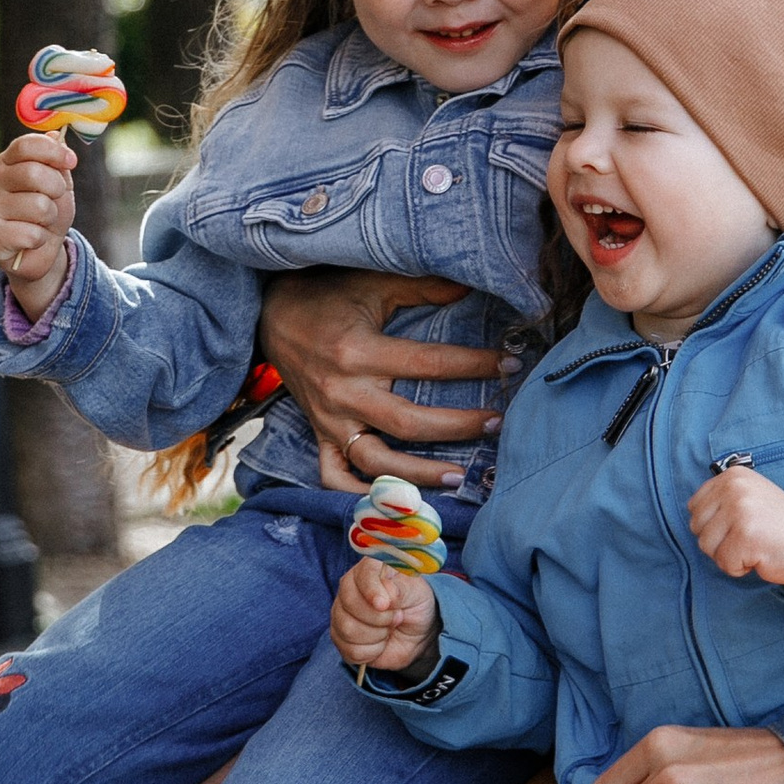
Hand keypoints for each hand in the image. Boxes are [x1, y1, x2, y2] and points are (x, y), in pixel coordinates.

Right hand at [0, 132, 76, 317]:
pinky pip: (31, 233)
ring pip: (38, 206)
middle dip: (56, 188)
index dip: (53, 151)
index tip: (71, 161)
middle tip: (55, 199)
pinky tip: (31, 240)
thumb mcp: (60, 182)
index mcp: (9, 162)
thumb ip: (57, 159)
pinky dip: (40, 239)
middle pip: (33, 173)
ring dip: (50, 217)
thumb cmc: (49, 211)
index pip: (26, 145)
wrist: (40, 250)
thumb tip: (54, 135)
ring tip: (42, 222)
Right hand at [257, 271, 508, 494]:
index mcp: (359, 352)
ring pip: (375, 461)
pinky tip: (394, 500)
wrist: (274, 314)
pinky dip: (359, 494)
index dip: (473, 365)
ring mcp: (329, 419)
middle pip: (407, 423)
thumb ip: (424, 287)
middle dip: (457, 427)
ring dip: (418, 474)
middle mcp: (343, 392)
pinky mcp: (319, 434)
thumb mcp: (375, 283)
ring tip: (459, 476)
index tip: (509, 364)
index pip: (428, 364)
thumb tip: (473, 285)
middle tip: (497, 423)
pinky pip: (334, 476)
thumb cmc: (330, 296)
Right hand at [330, 558, 437, 671]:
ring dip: (377, 635)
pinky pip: (350, 650)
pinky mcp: (341, 638)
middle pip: (351, 604)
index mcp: (369, 569)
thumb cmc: (416, 604)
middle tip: (397, 617)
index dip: (372, 590)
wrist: (417, 632)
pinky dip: (372, 652)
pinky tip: (380, 643)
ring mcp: (341, 613)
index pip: (363, 574)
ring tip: (389, 629)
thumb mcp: (417, 592)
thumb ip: (401, 588)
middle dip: (380, 618)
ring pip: (348, 629)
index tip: (384, 604)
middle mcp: (349, 587)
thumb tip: (386, 592)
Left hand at [688, 460, 783, 590]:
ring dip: (730, 556)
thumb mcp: (748, 497)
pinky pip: (725, 563)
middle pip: (697, 528)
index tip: (741, 525)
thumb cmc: (779, 524)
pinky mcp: (747, 535)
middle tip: (750, 538)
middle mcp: (734, 488)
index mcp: (731, 476)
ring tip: (755, 546)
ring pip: (708, 548)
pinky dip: (741, 568)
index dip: (714, 526)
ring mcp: (740, 510)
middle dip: (720, 542)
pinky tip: (761, 555)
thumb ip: (720, 501)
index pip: (694, 508)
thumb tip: (691, 516)